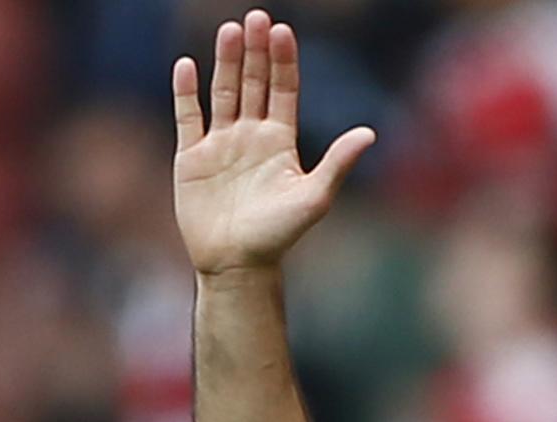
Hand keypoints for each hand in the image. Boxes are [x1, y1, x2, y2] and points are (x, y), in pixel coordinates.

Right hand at [172, 10, 377, 275]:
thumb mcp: (314, 197)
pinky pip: (187, 117)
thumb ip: (337, 163)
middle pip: (253, 83)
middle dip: (255, 51)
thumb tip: (370, 134)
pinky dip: (186, 92)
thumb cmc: (279, 235)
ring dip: (225, 62)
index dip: (283, 61)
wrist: (237, 263)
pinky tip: (187, 66)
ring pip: (223, 92)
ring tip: (229, 30)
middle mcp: (251, 136)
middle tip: (256, 17)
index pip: (283, 90)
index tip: (283, 31)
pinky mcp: (191, 156)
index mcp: (281, 142)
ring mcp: (220, 143)